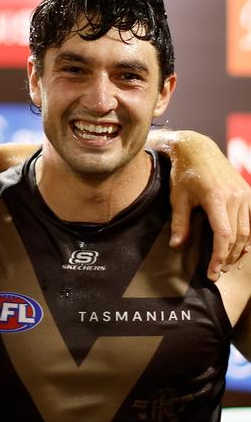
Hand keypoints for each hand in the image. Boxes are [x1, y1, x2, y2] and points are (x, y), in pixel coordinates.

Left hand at [166, 131, 250, 279]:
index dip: (219, 256)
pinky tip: (239, 249)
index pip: (223, 234)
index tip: (212, 271)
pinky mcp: (248, 193)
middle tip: (218, 272)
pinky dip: (247, 237)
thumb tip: (176, 246)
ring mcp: (245, 194)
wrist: (198, 149)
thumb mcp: (177, 198)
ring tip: (227, 264)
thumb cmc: (184, 173)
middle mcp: (236, 196)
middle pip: (238, 236)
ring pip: (248, 230)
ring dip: (239, 250)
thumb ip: (179, 223)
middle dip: (229, 257)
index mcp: (217, 197)